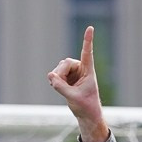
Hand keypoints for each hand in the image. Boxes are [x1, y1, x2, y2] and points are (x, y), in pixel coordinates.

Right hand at [47, 26, 108, 141]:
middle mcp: (81, 69)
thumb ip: (61, 86)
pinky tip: (56, 86)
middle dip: (60, 73)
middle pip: (66, 63)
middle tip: (56, 84)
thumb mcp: (73, 97)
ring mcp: (73, 72)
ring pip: (59, 68)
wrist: (86, 113)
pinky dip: (54, 80)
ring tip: (60, 88)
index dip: (88, 40)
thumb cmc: (85, 106)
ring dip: (57, 77)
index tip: (90, 28)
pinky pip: (56, 74)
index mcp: (88, 71)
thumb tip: (50, 75)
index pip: (87, 53)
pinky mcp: (67, 76)